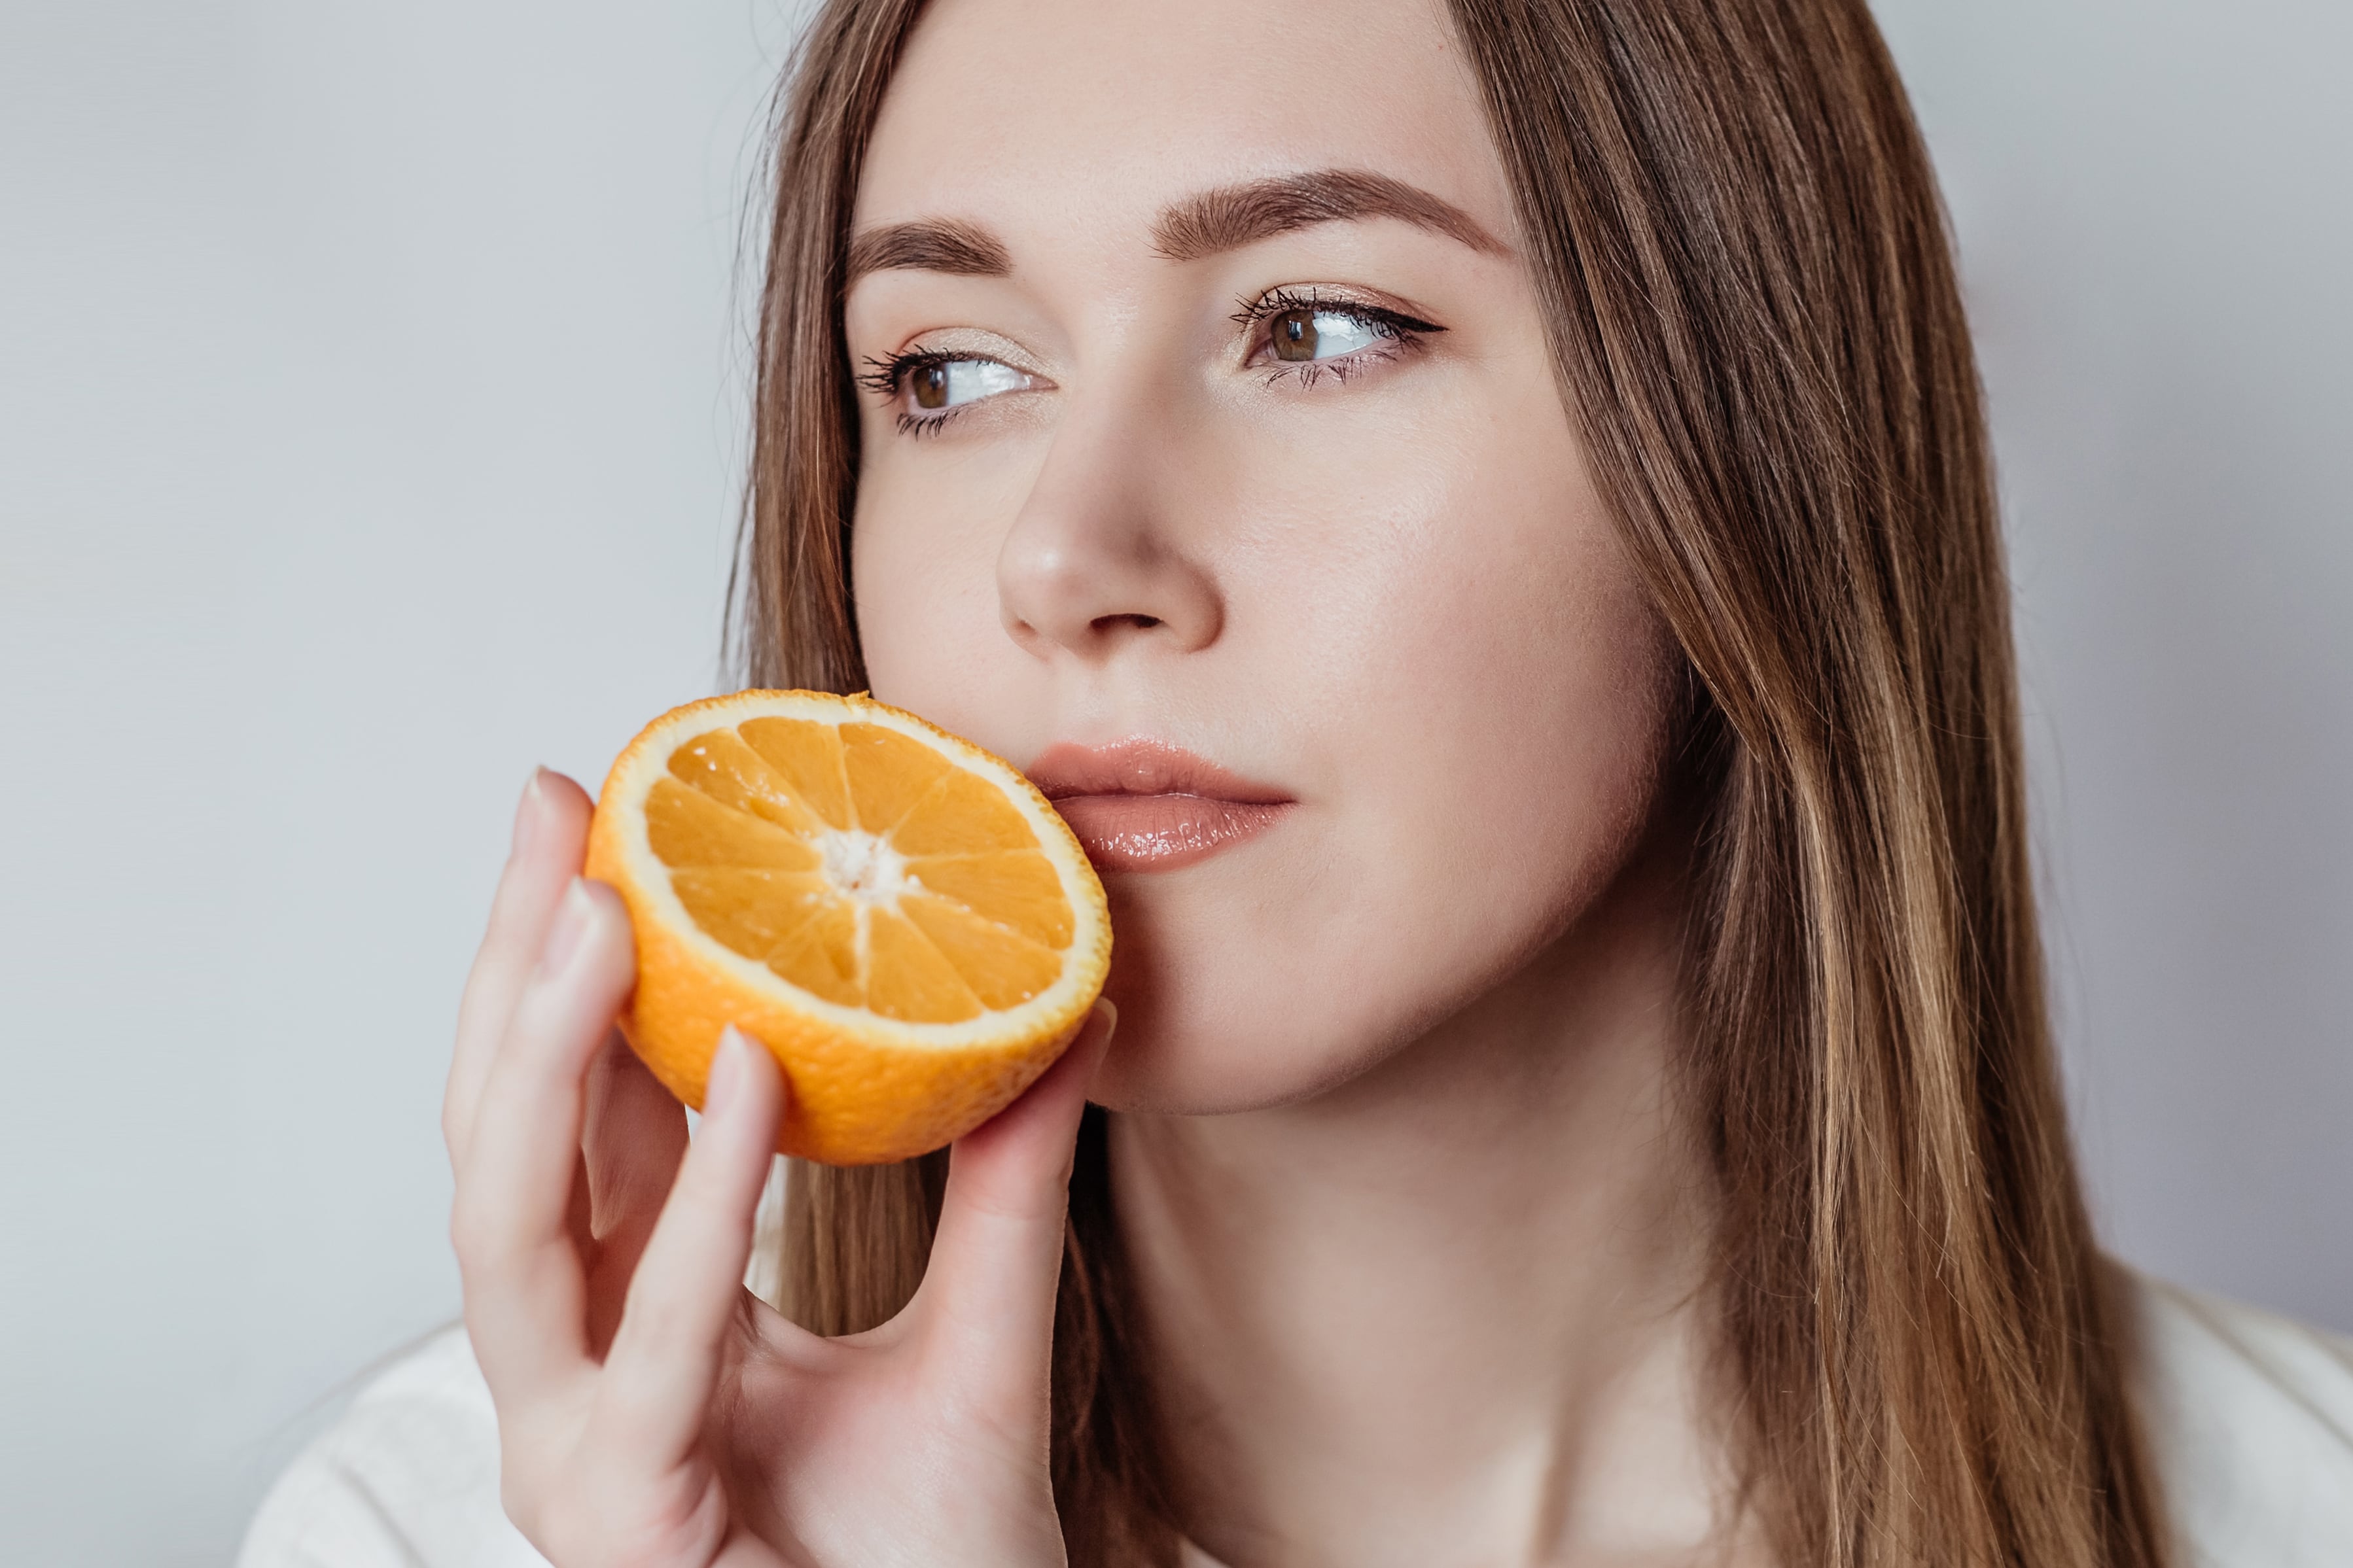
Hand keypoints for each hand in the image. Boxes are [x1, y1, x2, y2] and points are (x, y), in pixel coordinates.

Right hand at [443, 769, 1113, 1567]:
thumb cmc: (943, 1548)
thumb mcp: (979, 1327)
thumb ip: (1004, 1177)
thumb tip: (1075, 1011)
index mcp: (632, 1314)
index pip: (570, 1115)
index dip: (562, 967)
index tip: (593, 817)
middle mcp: (576, 1375)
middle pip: (501, 1143)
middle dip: (516, 975)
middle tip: (563, 819)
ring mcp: (579, 1451)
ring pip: (513, 1231)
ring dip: (559, 1057)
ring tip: (617, 907)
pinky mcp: (623, 1517)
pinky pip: (651, 1342)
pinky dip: (697, 1207)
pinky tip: (747, 1069)